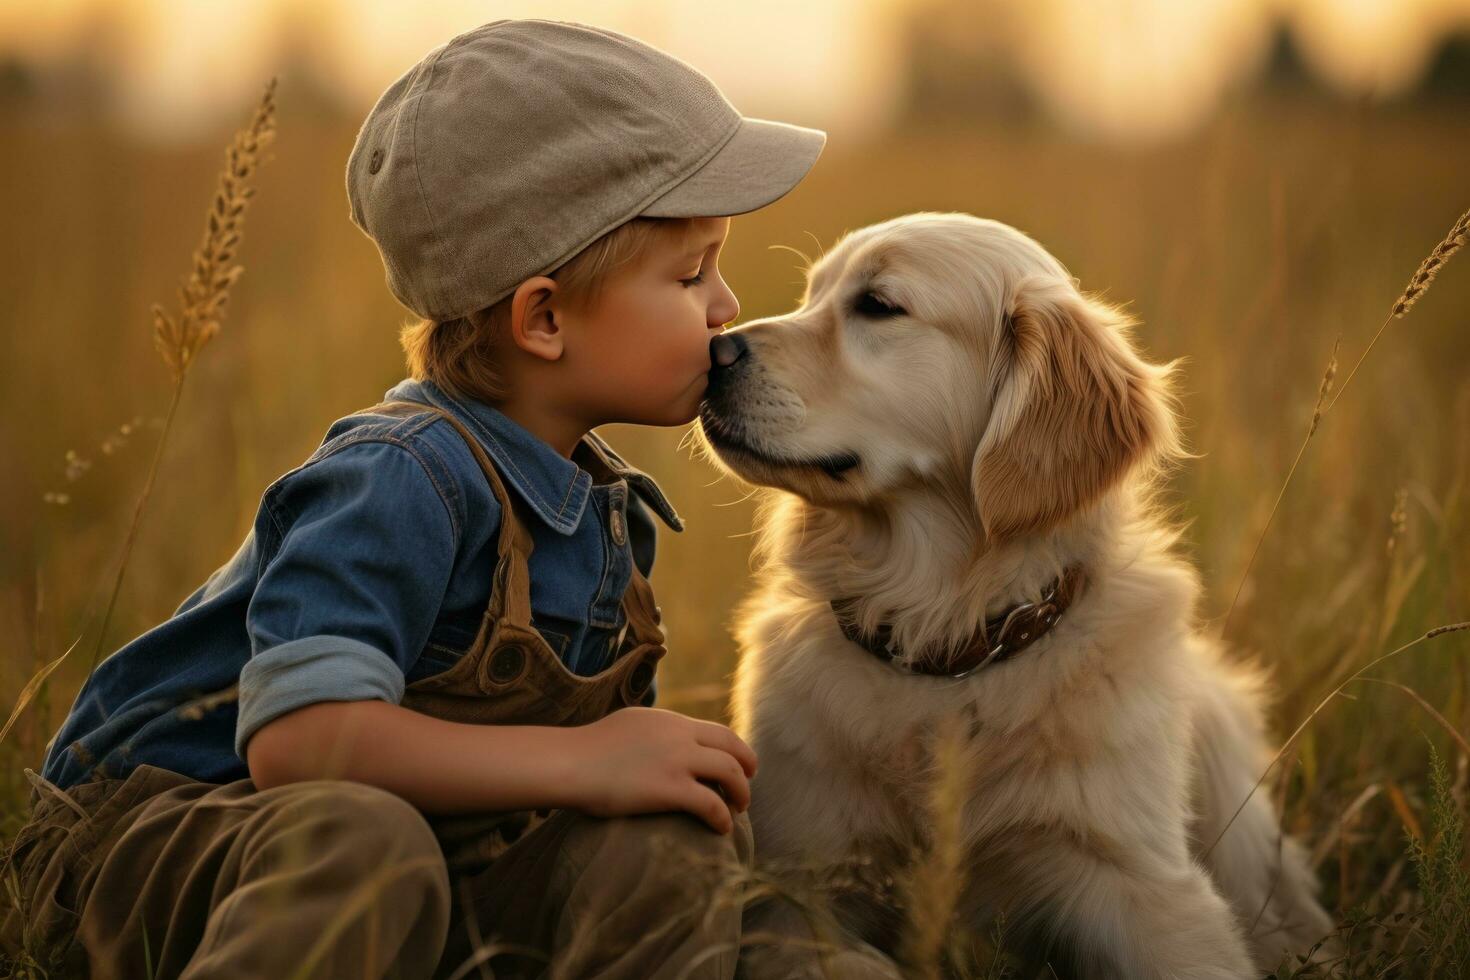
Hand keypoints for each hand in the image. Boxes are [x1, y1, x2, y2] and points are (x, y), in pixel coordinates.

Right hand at [563, 708, 757, 833]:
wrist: (568, 763)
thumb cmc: (588, 751)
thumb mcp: (629, 726)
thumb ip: (653, 733)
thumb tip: (662, 743)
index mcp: (670, 721)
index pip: (718, 731)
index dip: (735, 750)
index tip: (740, 766)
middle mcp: (679, 735)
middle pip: (732, 748)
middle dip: (747, 767)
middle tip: (747, 787)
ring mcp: (676, 760)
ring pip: (730, 772)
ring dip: (741, 793)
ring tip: (738, 810)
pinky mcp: (669, 788)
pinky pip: (712, 804)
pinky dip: (722, 818)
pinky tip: (721, 829)